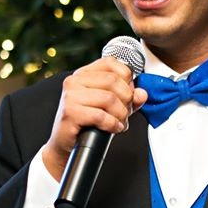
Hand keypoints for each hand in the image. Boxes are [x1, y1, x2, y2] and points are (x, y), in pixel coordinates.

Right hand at [42, 57, 147, 179]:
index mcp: (83, 74)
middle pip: (113, 81)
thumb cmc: (87, 123)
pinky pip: (101, 116)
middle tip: (126, 113)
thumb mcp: (111, 107)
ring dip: (121, 114)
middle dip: (127, 99)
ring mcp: (71, 96)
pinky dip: (113, 124)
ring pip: (109, 98)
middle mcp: (74, 81)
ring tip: (120, 122)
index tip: (129, 94)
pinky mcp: (70, 113)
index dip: (126, 78)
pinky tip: (113, 128)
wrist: (65, 144)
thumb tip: (142, 94)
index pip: (111, 63)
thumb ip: (128, 98)